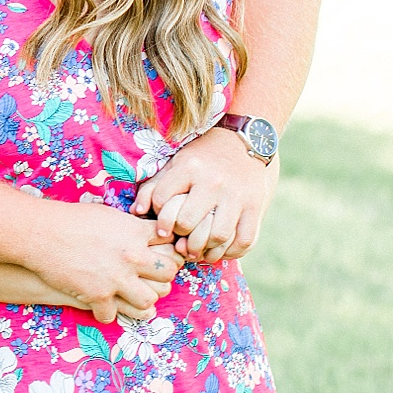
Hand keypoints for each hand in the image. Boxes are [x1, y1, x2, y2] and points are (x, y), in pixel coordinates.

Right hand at [25, 201, 183, 323]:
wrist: (41, 233)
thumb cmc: (71, 219)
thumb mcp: (107, 214)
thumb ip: (129, 226)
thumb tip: (141, 231)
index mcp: (136, 232)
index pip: (172, 244)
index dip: (169, 250)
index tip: (160, 254)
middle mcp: (133, 256)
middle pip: (168, 274)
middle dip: (161, 277)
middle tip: (148, 278)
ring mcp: (117, 278)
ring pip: (148, 300)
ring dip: (139, 299)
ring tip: (128, 295)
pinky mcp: (98, 296)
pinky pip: (113, 315)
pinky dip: (106, 312)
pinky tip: (100, 305)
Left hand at [132, 129, 278, 262]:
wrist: (244, 141)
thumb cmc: (203, 156)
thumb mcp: (176, 163)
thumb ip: (154, 186)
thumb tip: (137, 213)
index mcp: (190, 167)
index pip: (162, 200)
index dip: (158, 215)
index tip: (163, 221)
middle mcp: (213, 181)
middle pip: (188, 222)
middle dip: (180, 236)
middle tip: (180, 240)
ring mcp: (237, 195)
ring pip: (218, 236)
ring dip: (205, 250)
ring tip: (198, 251)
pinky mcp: (255, 206)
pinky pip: (244, 240)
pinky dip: (231, 252)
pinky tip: (221, 249)